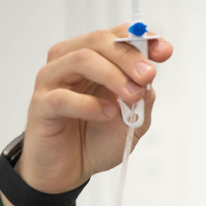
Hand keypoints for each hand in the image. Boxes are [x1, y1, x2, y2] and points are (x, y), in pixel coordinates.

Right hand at [19, 26, 173, 193]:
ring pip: (80, 60)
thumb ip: (141, 97)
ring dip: (112, 75)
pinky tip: (107, 113)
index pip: (115, 36)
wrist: (70, 170)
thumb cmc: (96, 139)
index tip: (164, 51)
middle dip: (128, 56)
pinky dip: (89, 104)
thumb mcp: (132, 119)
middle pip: (97, 41)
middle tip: (148, 75)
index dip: (141, 39)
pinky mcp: (41, 105)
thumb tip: (148, 78)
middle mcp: (70, 62)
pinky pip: (63, 97)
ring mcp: (52, 81)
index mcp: (94, 59)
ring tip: (131, 95)